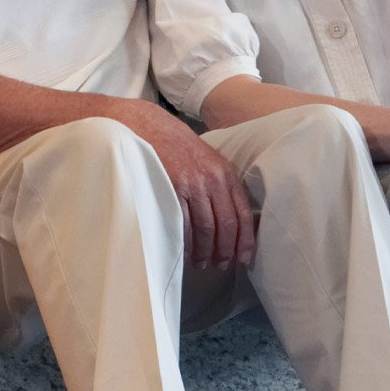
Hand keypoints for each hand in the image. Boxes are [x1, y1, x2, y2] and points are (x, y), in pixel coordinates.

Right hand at [123, 103, 255, 269]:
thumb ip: (218, 182)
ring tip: (202, 263)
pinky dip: (186, 242)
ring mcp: (192, 184)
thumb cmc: (174, 144)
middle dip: (225, 250)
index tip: (243, 258)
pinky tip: (185, 251)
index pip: (242, 213)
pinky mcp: (172, 188)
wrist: (145, 125)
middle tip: (221, 265)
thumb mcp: (205, 158)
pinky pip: (183, 223)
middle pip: (225, 225)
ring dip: (205, 250)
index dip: (244, 240)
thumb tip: (227, 216)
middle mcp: (212, 179)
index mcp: (225, 172)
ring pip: (205, 228)